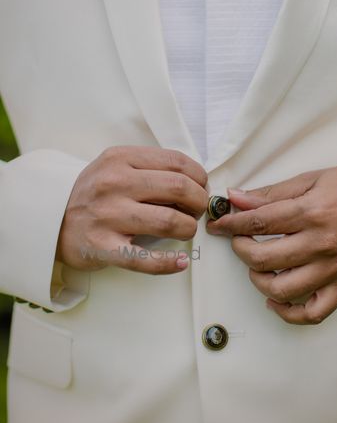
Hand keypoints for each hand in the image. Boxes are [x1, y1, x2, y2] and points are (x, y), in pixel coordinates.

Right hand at [57, 146, 207, 274]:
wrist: (50, 220)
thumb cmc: (94, 194)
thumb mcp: (115, 167)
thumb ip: (150, 168)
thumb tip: (196, 181)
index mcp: (120, 159)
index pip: (176, 162)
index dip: (199, 176)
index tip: (201, 187)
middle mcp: (114, 184)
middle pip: (179, 188)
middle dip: (198, 201)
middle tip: (197, 210)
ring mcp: (108, 216)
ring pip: (169, 221)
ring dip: (188, 228)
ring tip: (186, 229)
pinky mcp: (103, 247)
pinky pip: (144, 259)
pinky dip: (169, 263)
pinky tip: (180, 261)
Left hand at [207, 166, 336, 323]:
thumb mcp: (312, 179)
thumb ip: (272, 193)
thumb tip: (237, 199)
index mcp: (311, 213)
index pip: (258, 222)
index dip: (231, 224)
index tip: (218, 224)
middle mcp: (320, 244)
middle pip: (263, 258)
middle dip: (240, 250)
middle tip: (238, 241)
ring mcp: (332, 269)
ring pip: (282, 289)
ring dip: (258, 280)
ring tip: (256, 267)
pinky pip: (312, 314)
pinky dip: (288, 313)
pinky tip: (275, 299)